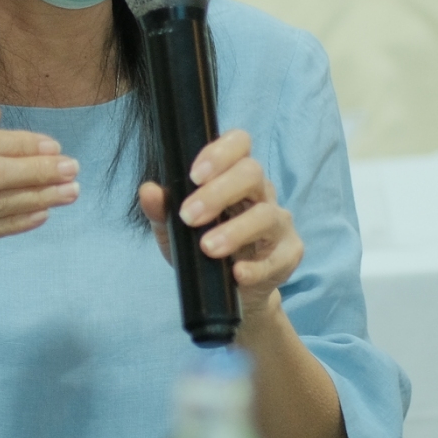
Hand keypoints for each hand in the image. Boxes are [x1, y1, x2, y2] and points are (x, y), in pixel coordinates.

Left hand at [138, 128, 302, 318]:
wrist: (232, 293)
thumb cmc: (204, 248)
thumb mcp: (176, 231)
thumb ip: (163, 210)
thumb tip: (148, 191)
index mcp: (235, 177)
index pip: (239, 144)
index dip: (219, 153)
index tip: (193, 175)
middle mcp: (262, 193)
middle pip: (251, 174)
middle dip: (218, 193)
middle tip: (189, 216)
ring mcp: (279, 223)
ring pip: (266, 215)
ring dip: (235, 231)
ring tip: (208, 247)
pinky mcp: (289, 254)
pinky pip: (278, 258)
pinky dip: (257, 267)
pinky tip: (237, 273)